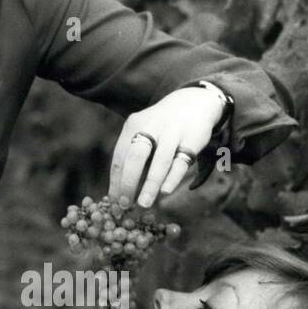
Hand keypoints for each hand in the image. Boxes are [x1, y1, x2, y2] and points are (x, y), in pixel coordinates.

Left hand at [109, 84, 225, 207]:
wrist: (194, 102)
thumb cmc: (161, 128)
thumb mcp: (144, 133)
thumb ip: (134, 158)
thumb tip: (121, 193)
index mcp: (134, 125)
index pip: (120, 157)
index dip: (116, 181)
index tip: (114, 202)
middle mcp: (151, 127)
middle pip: (136, 156)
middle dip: (128, 183)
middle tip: (124, 205)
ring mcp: (173, 132)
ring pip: (160, 161)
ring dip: (150, 185)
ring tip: (143, 204)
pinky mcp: (192, 140)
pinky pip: (181, 162)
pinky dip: (172, 177)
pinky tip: (165, 191)